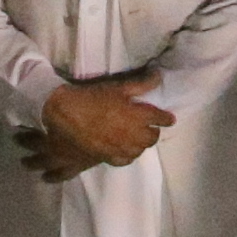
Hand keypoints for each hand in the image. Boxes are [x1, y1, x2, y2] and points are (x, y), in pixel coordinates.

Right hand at [28, 77, 173, 176]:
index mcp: (138, 116)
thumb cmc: (92, 97)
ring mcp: (120, 148)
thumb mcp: (118, 87)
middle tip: (150, 126)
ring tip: (137, 138)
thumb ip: (141, 84)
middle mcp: (133, 135)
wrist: (65, 114)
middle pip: (152, 138)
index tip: (170, 119)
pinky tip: (125, 150)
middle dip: (153, 131)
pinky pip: (125, 160)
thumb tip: (158, 76)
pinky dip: (128, 155)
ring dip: (141, 144)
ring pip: (140, 150)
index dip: (166, 118)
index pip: (159, 118)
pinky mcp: (107, 157)